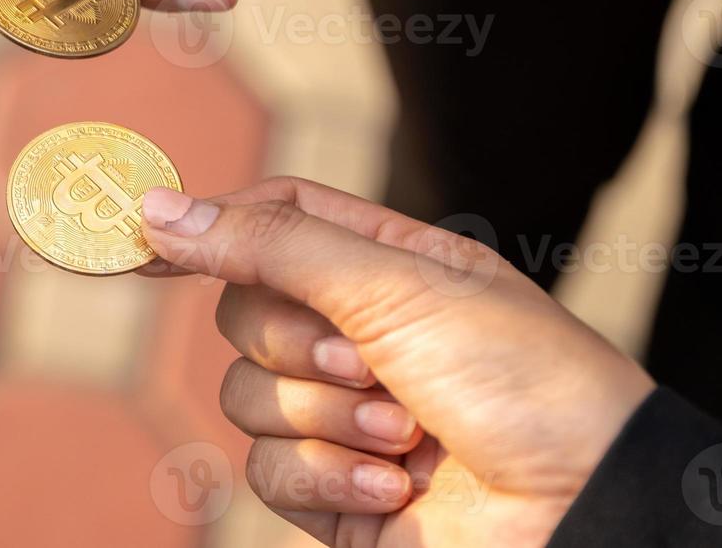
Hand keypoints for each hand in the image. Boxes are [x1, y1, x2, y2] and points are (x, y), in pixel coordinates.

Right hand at [140, 178, 654, 546]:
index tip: (141, 236)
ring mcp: (338, 413)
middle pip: (242, 311)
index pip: (270, 219)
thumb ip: (267, 245)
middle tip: (366, 360)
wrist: (580, 512)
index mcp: (380, 263)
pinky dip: (324, 477)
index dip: (208, 225)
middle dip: (294, 342)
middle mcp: (354, 332)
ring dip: (323, 417)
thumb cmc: (519, 379)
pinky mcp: (330, 489)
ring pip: (246, 395)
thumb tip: (158, 210)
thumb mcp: (393, 284)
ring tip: (406, 434)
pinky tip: (391, 486)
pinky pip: (266, 471)